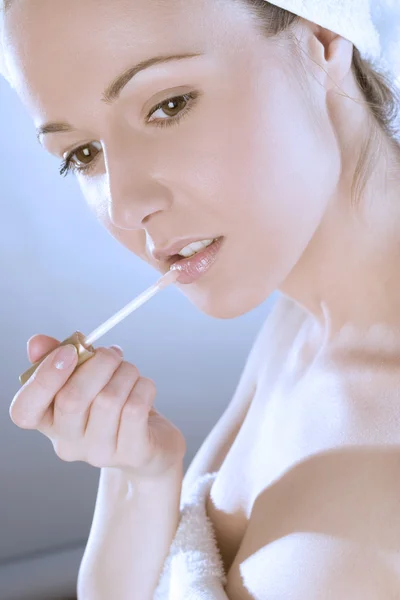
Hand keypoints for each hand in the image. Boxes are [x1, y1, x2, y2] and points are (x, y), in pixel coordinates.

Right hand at [10, 335, 185, 479]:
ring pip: (108, 400)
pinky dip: (143, 387)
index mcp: (48, 422)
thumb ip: (58, 357)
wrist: (151, 441)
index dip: (43, 378)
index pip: (24, 411)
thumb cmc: (113, 402)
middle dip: (98, 364)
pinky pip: (134, 408)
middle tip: (112, 353)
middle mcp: (68, 442)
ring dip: (125, 373)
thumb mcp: (84, 378)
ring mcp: (99, 452)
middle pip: (71, 400)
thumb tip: (36, 343)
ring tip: (129, 371)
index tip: (69, 351)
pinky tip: (142, 387)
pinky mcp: (132, 453)